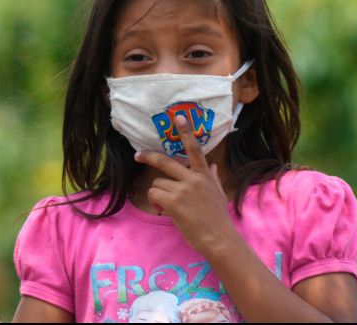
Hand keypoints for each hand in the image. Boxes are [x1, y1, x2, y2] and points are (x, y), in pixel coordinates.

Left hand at [134, 115, 235, 254]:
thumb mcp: (218, 194)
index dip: (185, 131)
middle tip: (137, 155)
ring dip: (158, 194)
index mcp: (204, 175)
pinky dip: (155, 203)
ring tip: (168, 206)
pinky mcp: (173, 202)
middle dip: (148, 157)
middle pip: (165, 161)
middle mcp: (193, 179)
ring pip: (157, 183)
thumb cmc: (218, 219)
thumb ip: (213, 178)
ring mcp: (182, 189)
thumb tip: (213, 166)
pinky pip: (154, 195)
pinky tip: (165, 211)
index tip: (177, 116)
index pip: (195, 148)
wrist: (219, 239)